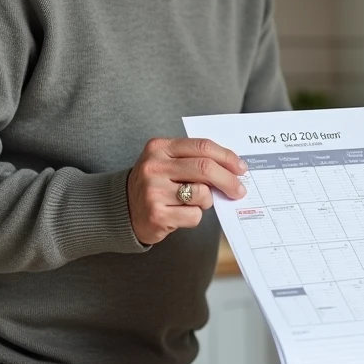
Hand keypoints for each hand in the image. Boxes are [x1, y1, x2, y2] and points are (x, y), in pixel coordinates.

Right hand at [128, 138, 247, 244]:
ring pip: (202, 194)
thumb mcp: (168, 163)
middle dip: (228, 180)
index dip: (227, 157)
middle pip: (205, 168)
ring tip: (193, 202)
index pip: (202, 146)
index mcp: (159, 147)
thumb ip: (195, 161)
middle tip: (239, 190)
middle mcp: (154, 166)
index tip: (241, 168)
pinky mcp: (157, 214)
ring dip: (207, 201)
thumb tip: (233, 170)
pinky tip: (180, 214)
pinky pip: (193, 216)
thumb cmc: (155, 184)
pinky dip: (194, 217)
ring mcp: (154, 191)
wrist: (122, 209)